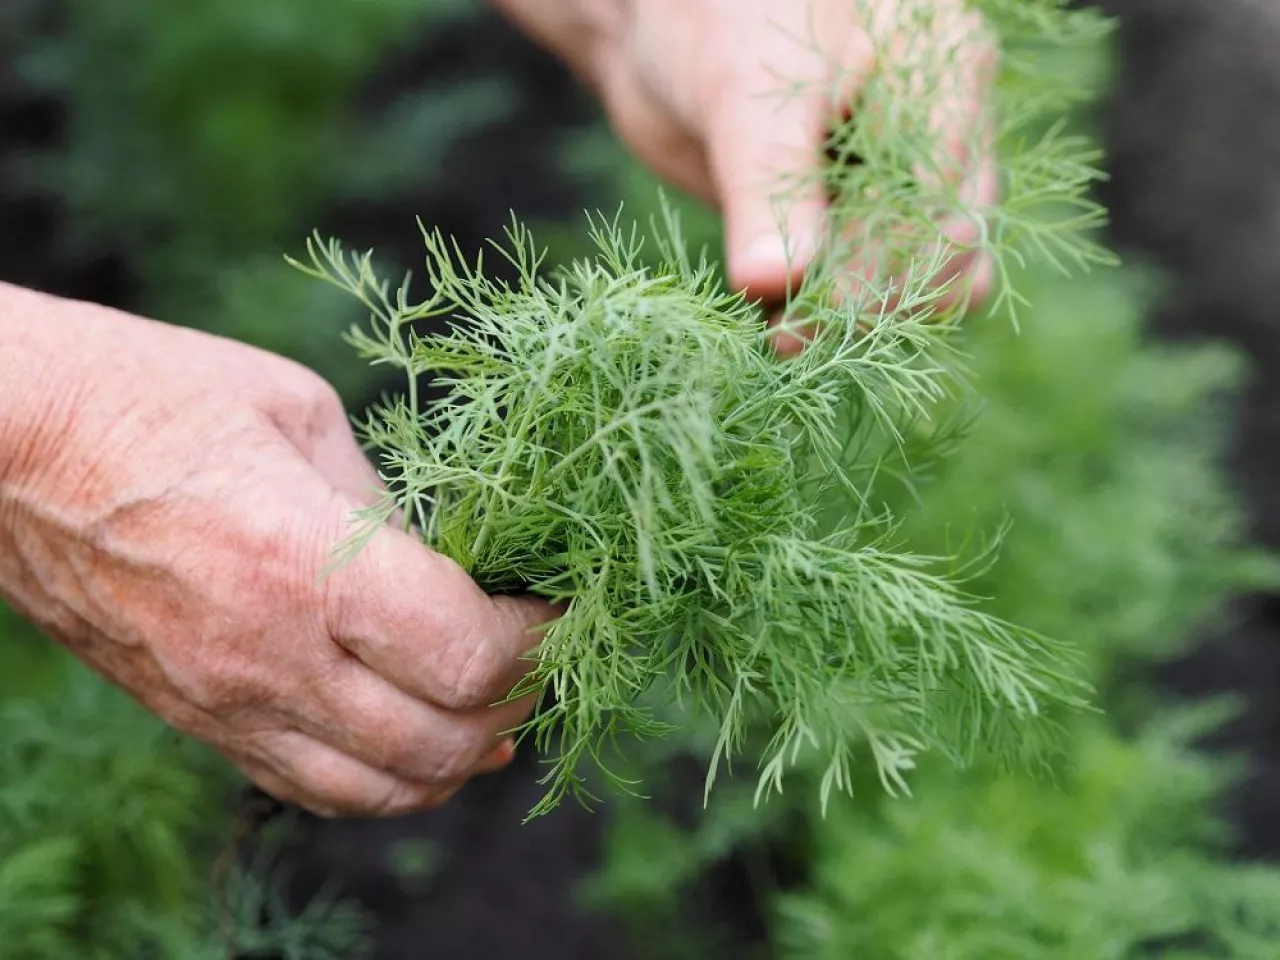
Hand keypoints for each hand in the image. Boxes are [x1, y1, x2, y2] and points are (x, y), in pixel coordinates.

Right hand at [0, 283, 556, 817]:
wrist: (4, 445)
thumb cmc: (152, 397)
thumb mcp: (301, 416)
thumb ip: (386, 508)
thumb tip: (448, 566)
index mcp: (307, 564)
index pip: (467, 657)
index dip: (540, 642)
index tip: (561, 609)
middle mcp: (270, 656)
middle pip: (440, 741)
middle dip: (519, 703)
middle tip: (545, 656)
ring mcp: (226, 702)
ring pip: (379, 790)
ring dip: (458, 761)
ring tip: (497, 711)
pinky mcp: (196, 717)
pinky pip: (307, 787)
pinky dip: (383, 781)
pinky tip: (413, 743)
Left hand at [491, 0, 997, 351]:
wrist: (664, 32)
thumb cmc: (715, 26)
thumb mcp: (745, 101)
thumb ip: (767, 192)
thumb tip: (775, 283)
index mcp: (947, 74)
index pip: (940, 201)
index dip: (881, 271)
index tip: (809, 323)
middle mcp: (947, 133)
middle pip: (947, 253)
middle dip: (869, 306)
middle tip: (786, 340)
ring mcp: (909, 183)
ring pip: (920, 284)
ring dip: (854, 322)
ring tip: (779, 336)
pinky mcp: (863, 222)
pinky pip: (871, 290)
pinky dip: (828, 316)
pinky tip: (776, 322)